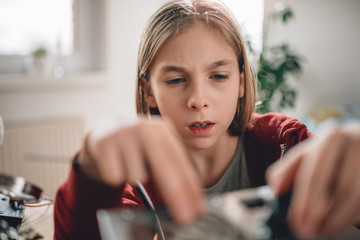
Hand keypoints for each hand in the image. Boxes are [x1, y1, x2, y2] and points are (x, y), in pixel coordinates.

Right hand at [79, 117, 204, 223]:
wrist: (105, 128)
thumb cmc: (137, 144)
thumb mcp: (156, 147)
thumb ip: (172, 167)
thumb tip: (190, 198)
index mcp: (162, 131)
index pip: (180, 163)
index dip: (190, 188)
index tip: (197, 209)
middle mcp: (145, 130)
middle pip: (164, 168)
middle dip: (176, 196)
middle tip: (184, 217)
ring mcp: (124, 135)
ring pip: (136, 176)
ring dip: (133, 178)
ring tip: (129, 165)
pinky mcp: (105, 144)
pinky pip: (115, 177)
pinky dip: (115, 176)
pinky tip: (115, 163)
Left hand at [267, 124, 359, 237]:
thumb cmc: (330, 153)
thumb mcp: (306, 154)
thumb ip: (286, 170)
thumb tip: (275, 189)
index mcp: (331, 139)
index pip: (315, 174)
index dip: (305, 201)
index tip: (297, 222)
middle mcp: (355, 147)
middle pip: (339, 189)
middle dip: (321, 215)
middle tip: (308, 231)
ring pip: (356, 198)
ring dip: (337, 221)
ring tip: (321, 231)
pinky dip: (351, 217)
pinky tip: (338, 224)